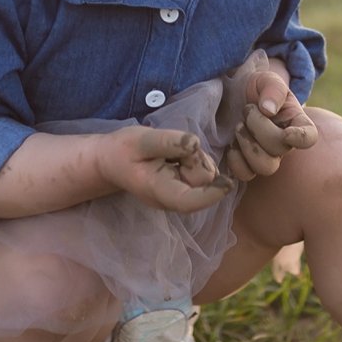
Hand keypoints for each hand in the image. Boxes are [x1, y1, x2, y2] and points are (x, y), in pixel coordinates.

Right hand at [104, 126, 228, 212]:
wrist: (112, 160)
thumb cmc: (124, 151)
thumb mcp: (142, 140)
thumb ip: (169, 142)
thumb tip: (195, 144)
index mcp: (158, 192)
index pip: (189, 201)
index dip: (211, 193)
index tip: (228, 182)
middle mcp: (173, 200)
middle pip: (203, 180)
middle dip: (196, 160)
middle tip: (172, 150)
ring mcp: (181, 194)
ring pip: (206, 174)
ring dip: (195, 158)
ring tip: (170, 153)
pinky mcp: (187, 186)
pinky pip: (203, 170)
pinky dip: (194, 160)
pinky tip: (176, 157)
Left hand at [223, 69, 318, 181]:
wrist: (237, 94)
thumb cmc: (258, 87)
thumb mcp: (268, 79)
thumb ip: (273, 89)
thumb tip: (269, 110)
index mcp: (296, 122)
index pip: (309, 137)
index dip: (300, 139)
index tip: (286, 133)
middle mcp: (285, 143)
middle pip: (280, 150)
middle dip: (259, 127)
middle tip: (247, 109)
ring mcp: (267, 156)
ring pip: (265, 167)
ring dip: (248, 145)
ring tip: (239, 126)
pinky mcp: (247, 163)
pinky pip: (245, 174)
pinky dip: (235, 161)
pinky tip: (231, 143)